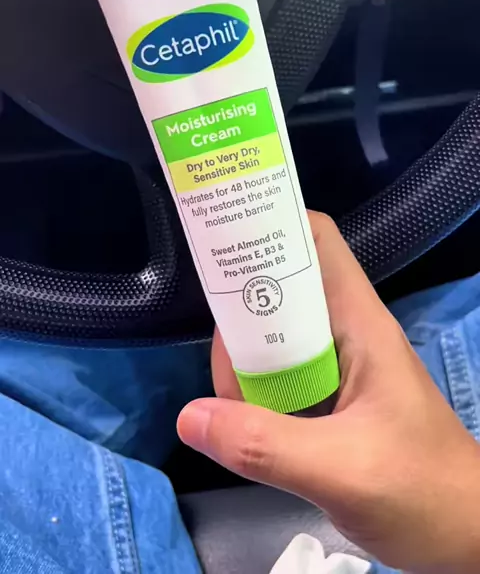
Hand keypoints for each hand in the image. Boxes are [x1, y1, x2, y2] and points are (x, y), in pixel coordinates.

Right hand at [178, 213, 479, 573]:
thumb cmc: (420, 491)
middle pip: (283, 287)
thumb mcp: (341, 470)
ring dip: (246, 361)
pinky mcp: (332, 399)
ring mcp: (340, 365)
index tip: (219, 237)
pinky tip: (245, 420)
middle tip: (220, 356)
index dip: (270, 224)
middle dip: (243, 312)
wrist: (465, 537)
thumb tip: (189, 415)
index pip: (315, 240)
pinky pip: (281, 374)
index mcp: (360, 322)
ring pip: (277, 335)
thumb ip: (265, 445)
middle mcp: (348, 331)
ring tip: (235, 406)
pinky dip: (257, 389)